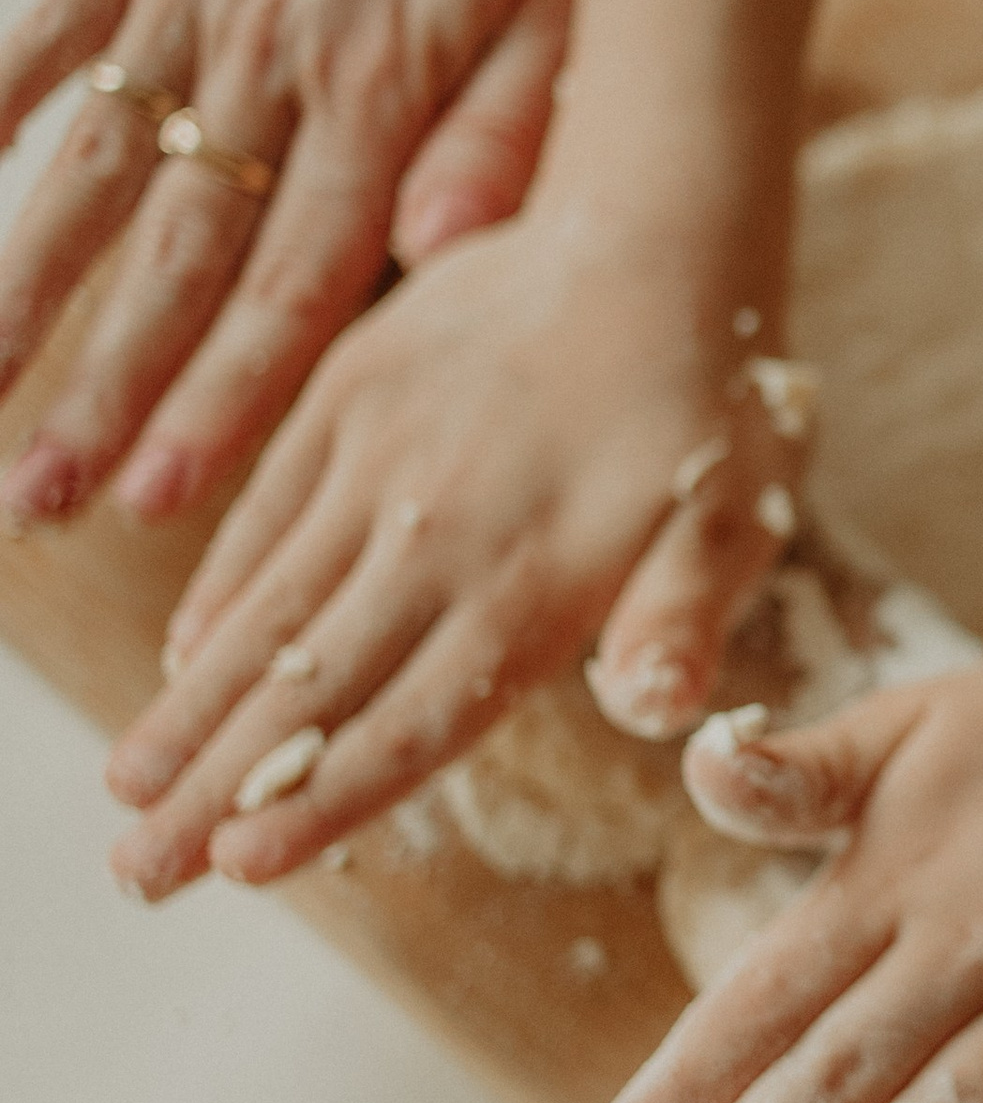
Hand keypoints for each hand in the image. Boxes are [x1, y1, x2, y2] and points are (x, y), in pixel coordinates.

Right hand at [0, 0, 589, 534]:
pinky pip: (48, 30)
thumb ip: (512, 127)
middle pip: (173, 258)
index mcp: (383, 91)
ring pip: (94, 170)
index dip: (226, 394)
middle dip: (105, 390)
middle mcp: (273, 55)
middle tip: (41, 500)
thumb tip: (451, 257)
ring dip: (29, 292)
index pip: (295, 282)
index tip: (161, 492)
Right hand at [100, 196, 800, 897]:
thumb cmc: (712, 401)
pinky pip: (268, 513)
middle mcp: (440, 531)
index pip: (413, 719)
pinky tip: (179, 665)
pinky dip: (220, 594)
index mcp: (534, 582)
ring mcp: (380, 460)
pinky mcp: (348, 395)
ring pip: (270, 609)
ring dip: (191, 706)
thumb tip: (662, 709)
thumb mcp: (736, 514)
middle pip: (314, 685)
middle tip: (134, 872)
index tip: (239, 864)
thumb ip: (683, 616)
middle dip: (215, 786)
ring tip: (126, 788)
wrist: (652, 229)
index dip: (326, 797)